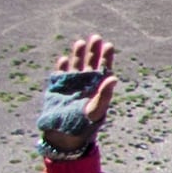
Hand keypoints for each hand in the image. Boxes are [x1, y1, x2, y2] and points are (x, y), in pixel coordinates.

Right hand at [41, 32, 116, 159]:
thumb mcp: (96, 109)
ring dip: (78, 54)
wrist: (65, 135)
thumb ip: (104, 94)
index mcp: (98, 87)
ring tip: (80, 43)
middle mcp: (86, 83)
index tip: (108, 45)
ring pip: (75, 65)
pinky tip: (63, 60)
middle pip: (90, 63)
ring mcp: (71, 84)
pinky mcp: (57, 88)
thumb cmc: (85, 125)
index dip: (106, 57)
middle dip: (93, 50)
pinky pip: (59, 74)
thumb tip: (114, 78)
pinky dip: (61, 67)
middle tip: (95, 37)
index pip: (103, 68)